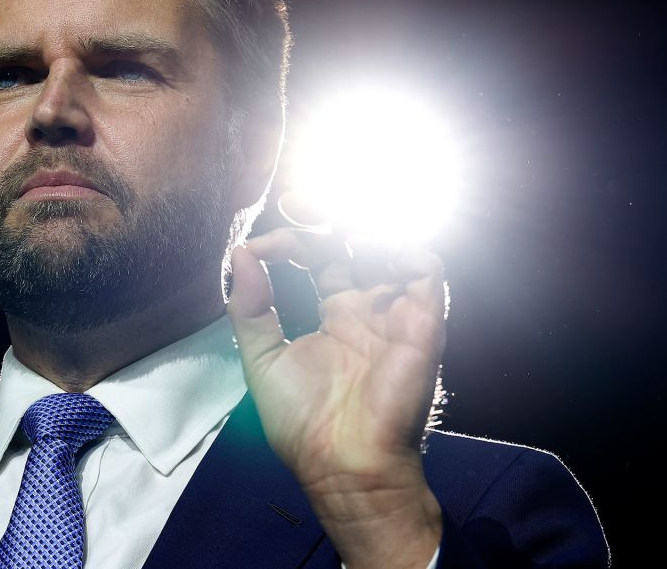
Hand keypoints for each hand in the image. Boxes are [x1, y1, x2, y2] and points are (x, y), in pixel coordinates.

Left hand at [227, 190, 448, 568]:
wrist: (343, 467)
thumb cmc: (305, 425)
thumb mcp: (263, 360)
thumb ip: (251, 309)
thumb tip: (239, 254)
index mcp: (336, 316)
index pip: (319, 256)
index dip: (290, 240)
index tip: (259, 246)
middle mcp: (369, 309)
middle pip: (358, 241)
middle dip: (330, 213)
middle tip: (298, 199)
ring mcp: (396, 314)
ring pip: (394, 246)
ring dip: (364, 222)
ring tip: (332, 218)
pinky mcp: (421, 323)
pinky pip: (427, 269)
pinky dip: (401, 245)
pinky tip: (364, 245)